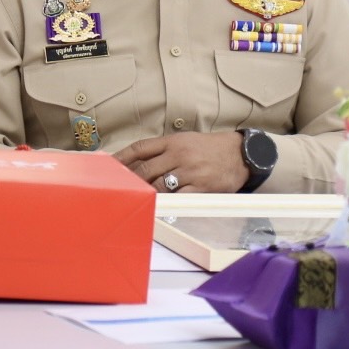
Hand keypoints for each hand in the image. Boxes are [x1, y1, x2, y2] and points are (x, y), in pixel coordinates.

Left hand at [114, 131, 248, 192]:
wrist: (240, 154)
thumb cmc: (208, 148)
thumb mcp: (184, 141)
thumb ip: (162, 150)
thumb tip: (136, 162)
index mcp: (172, 141)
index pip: (140, 148)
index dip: (121, 157)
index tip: (108, 165)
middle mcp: (179, 155)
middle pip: (145, 169)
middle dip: (129, 180)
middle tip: (117, 188)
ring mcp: (190, 171)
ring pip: (159, 185)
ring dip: (145, 193)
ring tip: (133, 199)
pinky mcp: (201, 187)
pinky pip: (178, 198)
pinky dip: (166, 203)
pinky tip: (156, 207)